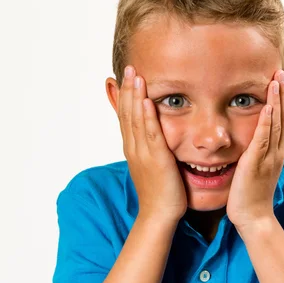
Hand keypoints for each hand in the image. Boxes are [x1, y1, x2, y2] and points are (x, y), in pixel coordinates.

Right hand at [118, 66, 186, 223]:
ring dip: (135, 96)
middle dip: (127, 89)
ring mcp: (143, 153)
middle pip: (127, 113)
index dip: (124, 96)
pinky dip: (147, 116)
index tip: (125, 77)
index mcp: (132, 149)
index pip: (125, 116)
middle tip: (128, 68)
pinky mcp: (156, 159)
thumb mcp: (151, 165)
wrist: (158, 214)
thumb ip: (151, 149)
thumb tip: (153, 137)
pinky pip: (150, 134)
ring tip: (135, 75)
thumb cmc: (159, 192)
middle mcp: (134, 148)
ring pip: (135, 119)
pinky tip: (147, 101)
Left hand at [226, 69, 283, 230]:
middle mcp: (277, 151)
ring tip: (277, 80)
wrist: (253, 216)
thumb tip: (256, 140)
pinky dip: (266, 120)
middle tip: (283, 73)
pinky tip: (268, 106)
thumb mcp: (258, 168)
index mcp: (277, 151)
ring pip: (277, 123)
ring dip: (277, 100)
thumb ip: (259, 152)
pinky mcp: (257, 162)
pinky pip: (263, 137)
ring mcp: (269, 156)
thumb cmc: (252, 194)